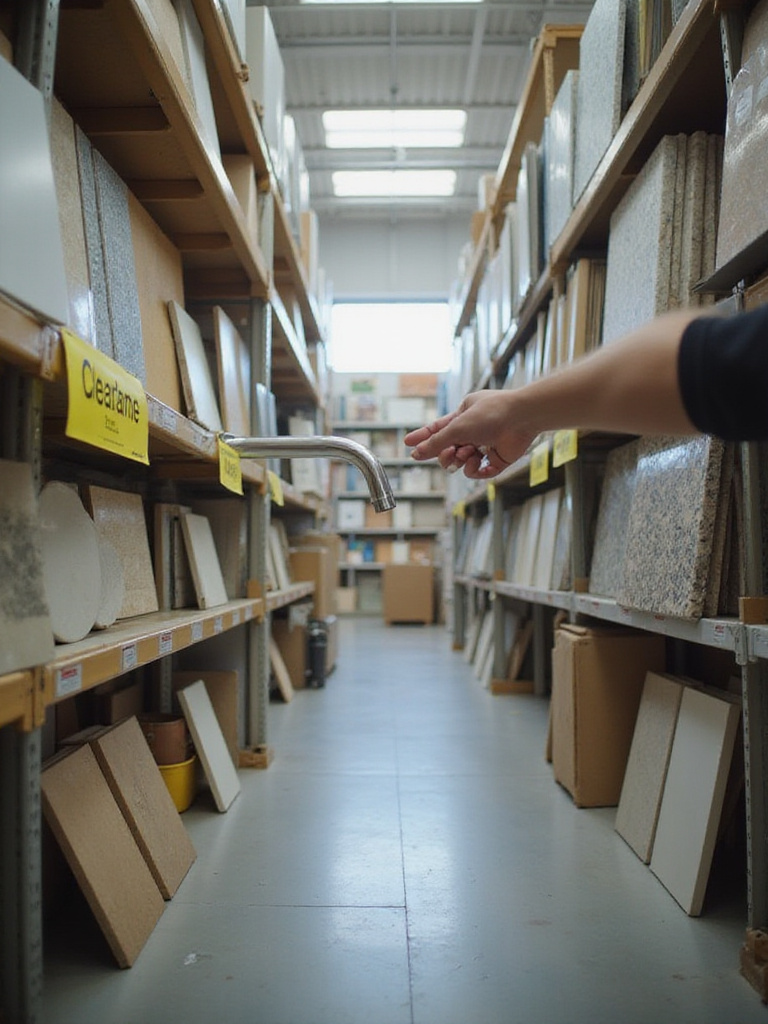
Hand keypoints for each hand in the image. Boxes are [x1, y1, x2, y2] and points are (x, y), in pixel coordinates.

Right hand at [404, 391, 535, 478]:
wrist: (522, 418)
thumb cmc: (491, 414)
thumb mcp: (457, 427)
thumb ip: (436, 442)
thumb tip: (416, 453)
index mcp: (463, 415)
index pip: (438, 429)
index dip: (422, 437)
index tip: (407, 444)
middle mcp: (473, 430)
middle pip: (448, 450)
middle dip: (445, 454)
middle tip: (450, 453)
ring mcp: (485, 446)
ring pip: (462, 463)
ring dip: (461, 461)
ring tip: (468, 454)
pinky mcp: (497, 460)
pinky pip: (478, 472)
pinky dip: (476, 471)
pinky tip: (479, 463)